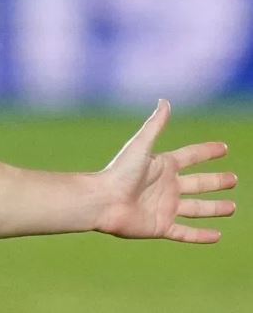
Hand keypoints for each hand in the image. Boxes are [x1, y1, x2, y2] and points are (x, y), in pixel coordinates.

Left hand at [96, 100, 236, 242]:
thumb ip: (155, 125)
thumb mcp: (140, 146)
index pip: (191, 157)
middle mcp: (166, 187)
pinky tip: (217, 236)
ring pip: (196, 208)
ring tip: (232, 207)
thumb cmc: (119, 172)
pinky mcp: (161, 227)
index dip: (206, 152)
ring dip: (214, 208)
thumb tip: (165, 101)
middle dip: (216, 181)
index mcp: (162, 166)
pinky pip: (186, 233)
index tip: (224, 148)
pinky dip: (201, 236)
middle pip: (198, 183)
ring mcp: (164, 207)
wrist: (103, 201)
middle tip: (234, 179)